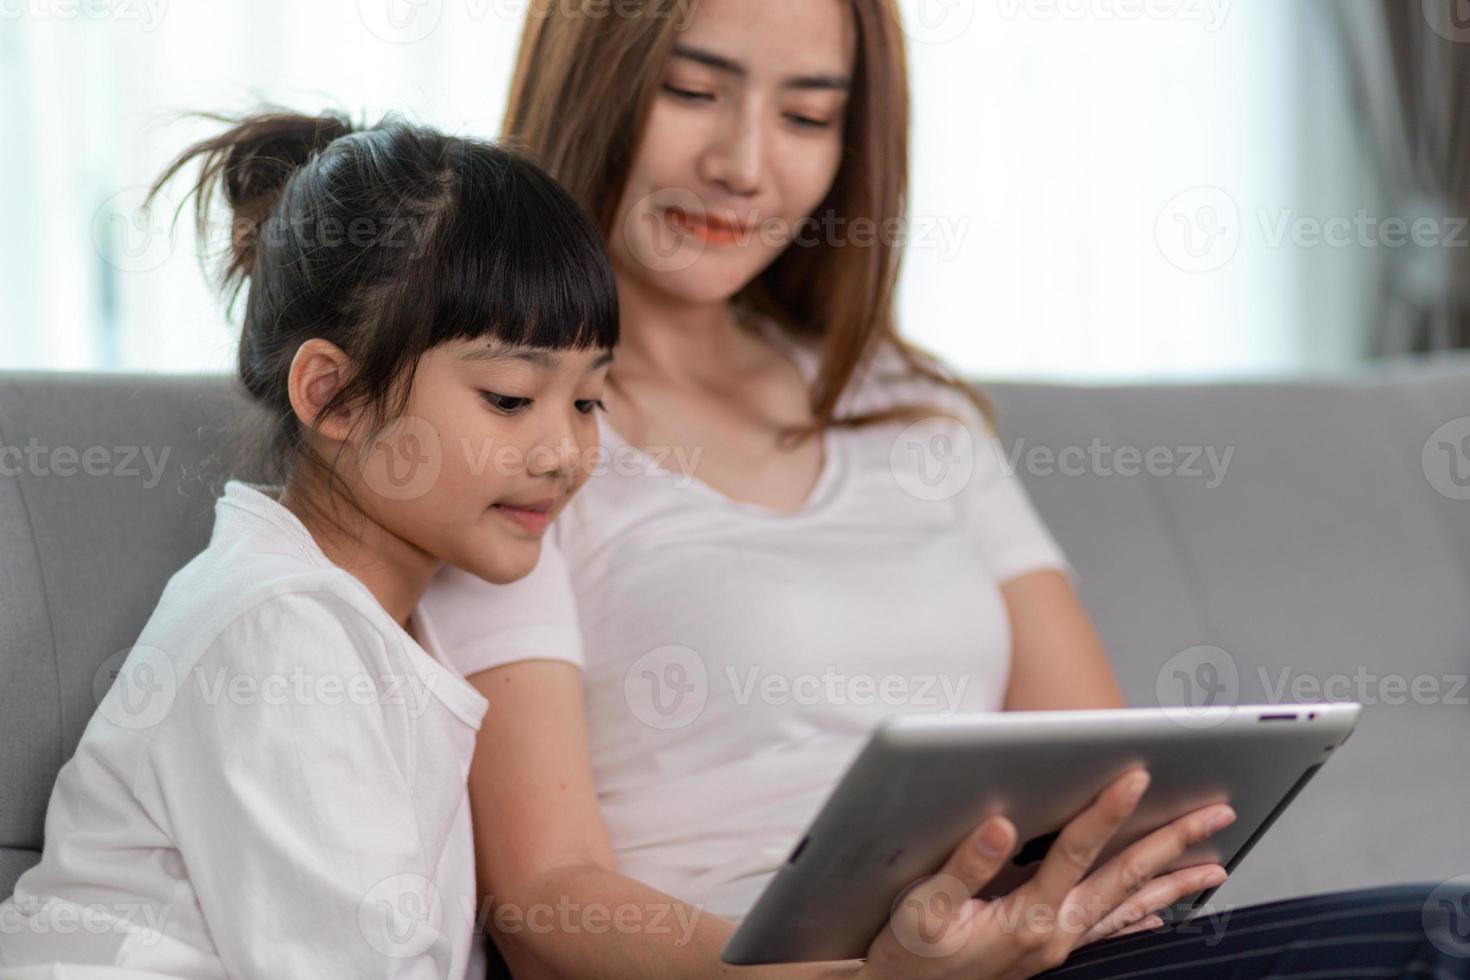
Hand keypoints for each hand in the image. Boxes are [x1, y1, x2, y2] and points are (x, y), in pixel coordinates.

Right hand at [855, 767, 1234, 979]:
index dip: (1106, 812)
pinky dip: (1141, 919)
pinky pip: (1110, 932)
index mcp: (1027, 916)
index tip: (1136, 777)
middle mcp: (1054, 932)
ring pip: (1129, 905)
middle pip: (1125, 878)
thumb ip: (966, 866)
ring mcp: (1057, 944)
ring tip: (1215, 865)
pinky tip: (1162, 915)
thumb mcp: (925, 907)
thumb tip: (1003, 825)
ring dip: (1173, 881)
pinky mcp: (1049, 950)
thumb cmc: (911, 954)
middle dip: (1174, 843)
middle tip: (1216, 814)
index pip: (1076, 852)